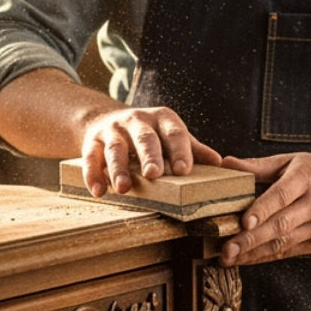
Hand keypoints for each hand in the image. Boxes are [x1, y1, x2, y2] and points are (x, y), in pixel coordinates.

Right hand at [81, 106, 221, 196]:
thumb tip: (219, 162)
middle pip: (144, 138)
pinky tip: (99, 191)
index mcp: (162, 119)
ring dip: (119, 168)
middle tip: (154, 174)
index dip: (180, 150)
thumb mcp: (170, 135)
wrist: (105, 119)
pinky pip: (91, 157)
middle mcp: (137, 120)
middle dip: (150, 155)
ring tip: (124, 188)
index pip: (174, 133)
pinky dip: (93, 174)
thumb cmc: (148, 134)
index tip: (184, 170)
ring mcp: (113, 130)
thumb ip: (192, 148)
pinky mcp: (92, 142)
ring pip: (116, 148)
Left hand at [218, 153, 310, 265]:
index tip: (243, 222)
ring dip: (254, 252)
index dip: (262, 209)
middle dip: (251, 239)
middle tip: (225, 250)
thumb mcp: (291, 162)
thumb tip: (225, 163)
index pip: (282, 195)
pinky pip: (289, 251)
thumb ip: (257, 166)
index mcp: (307, 178)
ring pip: (283, 242)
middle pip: (281, 224)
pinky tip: (245, 259)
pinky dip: (265, 256)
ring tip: (228, 258)